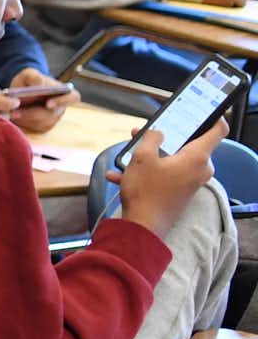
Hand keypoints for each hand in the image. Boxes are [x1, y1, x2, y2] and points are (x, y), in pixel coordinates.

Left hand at [2, 68, 77, 134]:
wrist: (21, 91)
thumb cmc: (28, 81)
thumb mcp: (28, 74)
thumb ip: (34, 77)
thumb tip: (40, 84)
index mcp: (63, 91)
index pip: (73, 97)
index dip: (64, 101)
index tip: (48, 104)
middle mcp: (62, 106)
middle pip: (52, 114)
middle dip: (33, 114)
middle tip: (16, 112)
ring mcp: (54, 117)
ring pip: (43, 123)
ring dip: (26, 119)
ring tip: (12, 113)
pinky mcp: (44, 126)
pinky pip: (36, 128)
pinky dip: (25, 123)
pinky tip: (16, 117)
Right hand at [110, 119, 225, 237]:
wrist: (143, 227)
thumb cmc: (146, 192)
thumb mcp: (142, 157)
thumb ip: (152, 137)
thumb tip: (157, 133)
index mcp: (197, 157)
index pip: (218, 130)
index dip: (214, 117)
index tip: (203, 111)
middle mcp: (199, 169)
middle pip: (189, 144)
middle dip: (167, 136)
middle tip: (147, 131)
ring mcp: (191, 182)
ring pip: (173, 159)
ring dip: (152, 155)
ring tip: (127, 154)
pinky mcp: (180, 192)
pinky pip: (166, 175)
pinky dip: (148, 172)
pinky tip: (121, 174)